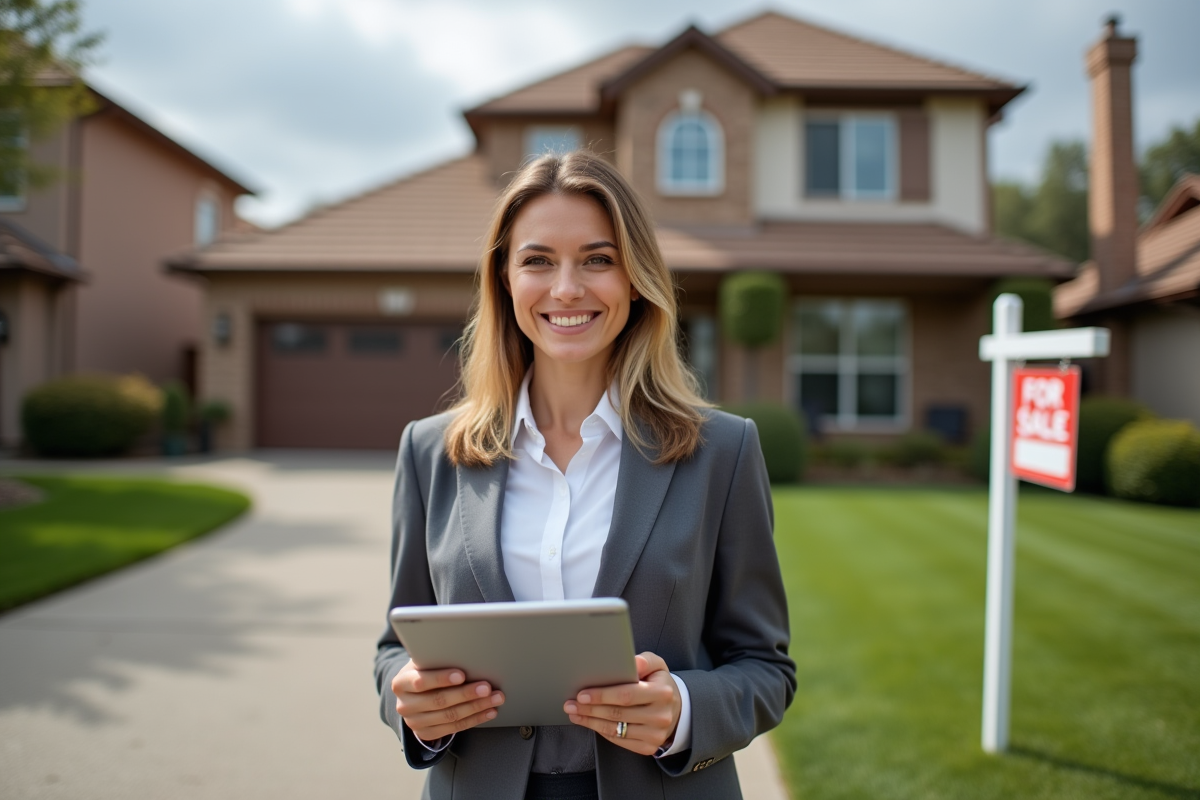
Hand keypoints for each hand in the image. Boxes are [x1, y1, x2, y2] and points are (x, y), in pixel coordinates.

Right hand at [391, 660, 504, 740]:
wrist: (413, 693)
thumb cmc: (425, 670)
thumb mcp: (424, 661)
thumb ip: (437, 659)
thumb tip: (466, 652)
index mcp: (401, 683)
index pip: (421, 682)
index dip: (441, 679)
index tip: (462, 675)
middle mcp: (404, 706)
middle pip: (439, 701)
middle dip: (466, 694)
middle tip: (487, 687)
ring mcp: (414, 723)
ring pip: (450, 716)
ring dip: (476, 707)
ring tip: (495, 698)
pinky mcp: (426, 734)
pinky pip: (454, 728)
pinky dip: (475, 719)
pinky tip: (489, 711)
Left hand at [564, 652, 680, 755]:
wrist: (675, 710)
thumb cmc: (660, 684)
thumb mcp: (657, 666)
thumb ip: (645, 661)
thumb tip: (633, 662)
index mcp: (662, 693)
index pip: (626, 695)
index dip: (602, 695)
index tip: (582, 694)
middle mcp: (660, 716)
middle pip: (617, 713)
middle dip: (590, 708)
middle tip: (571, 703)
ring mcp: (655, 734)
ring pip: (615, 729)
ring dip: (590, 721)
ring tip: (574, 712)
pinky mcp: (648, 747)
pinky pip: (619, 740)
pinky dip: (601, 731)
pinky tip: (589, 722)